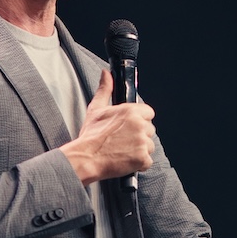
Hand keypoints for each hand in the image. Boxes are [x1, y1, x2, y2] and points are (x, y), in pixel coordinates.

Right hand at [61, 70, 155, 184]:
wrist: (86, 158)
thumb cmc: (90, 136)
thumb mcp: (96, 109)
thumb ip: (105, 89)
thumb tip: (106, 74)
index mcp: (131, 111)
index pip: (148, 113)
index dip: (140, 120)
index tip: (129, 127)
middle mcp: (139, 125)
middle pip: (150, 129)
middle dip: (139, 135)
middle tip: (123, 141)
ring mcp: (142, 142)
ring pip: (150, 145)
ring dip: (140, 150)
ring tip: (122, 151)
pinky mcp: (143, 158)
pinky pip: (147, 161)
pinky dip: (139, 163)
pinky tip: (125, 160)